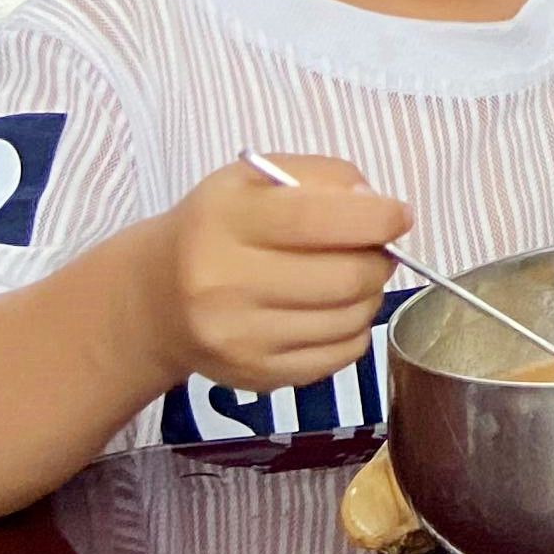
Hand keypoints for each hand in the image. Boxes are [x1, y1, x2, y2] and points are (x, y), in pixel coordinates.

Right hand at [148, 154, 409, 392]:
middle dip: (378, 260)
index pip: (320, 220)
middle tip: (374, 250)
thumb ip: (325, 177)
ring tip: (349, 278)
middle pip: (345, 277)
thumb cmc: (219, 227)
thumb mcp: (257, 180)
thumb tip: (377, 207)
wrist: (156, 297)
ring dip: (368, 295)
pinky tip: (331, 312)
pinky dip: (353, 330)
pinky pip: (341, 355)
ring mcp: (239, 337)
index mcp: (226, 221)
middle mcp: (224, 283)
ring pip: (350, 319)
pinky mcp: (256, 375)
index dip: (377, 218)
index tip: (398, 216)